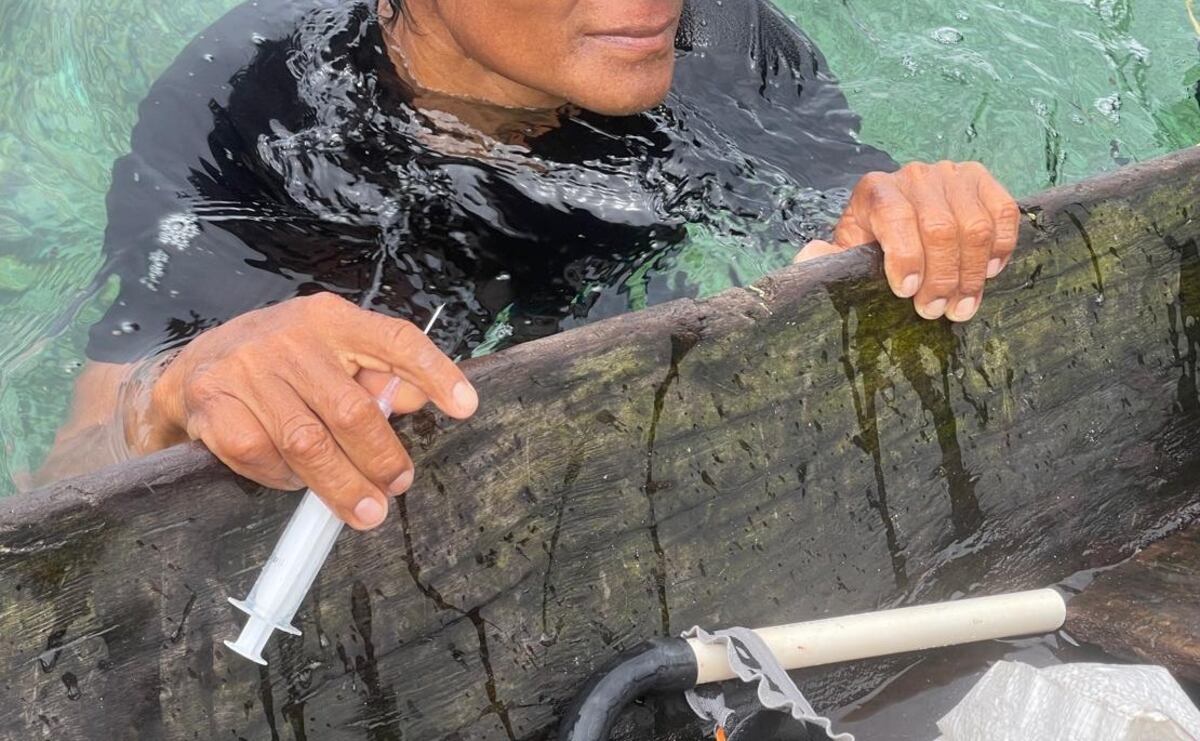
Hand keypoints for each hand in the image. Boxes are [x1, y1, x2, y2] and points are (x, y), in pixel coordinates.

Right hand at [142, 293, 477, 529]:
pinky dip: (285, 480)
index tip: (465, 406)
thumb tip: (417, 401)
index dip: (433, 372)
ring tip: (367, 510)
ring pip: (307, 442)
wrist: (196, 366)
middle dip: (381, 459)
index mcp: (332, 319)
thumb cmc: (283, 364)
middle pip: (351, 409)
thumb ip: (379, 376)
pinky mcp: (214, 405)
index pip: (393, 340)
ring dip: (342, 485)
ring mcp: (248, 371)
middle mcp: (291, 338)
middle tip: (398, 485)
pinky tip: (298, 484)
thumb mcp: (333, 355)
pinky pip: (261, 457)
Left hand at [794, 161, 1019, 321]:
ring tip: (962, 305)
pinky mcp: (982, 180)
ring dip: (971, 273)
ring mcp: (951, 174)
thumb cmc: (872, 244)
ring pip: (974, 225)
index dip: (905, 257)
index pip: (894, 216)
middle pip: (940, 228)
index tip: (907, 292)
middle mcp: (914, 176)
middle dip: (941, 278)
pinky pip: (1003, 211)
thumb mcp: (846, 253)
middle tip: (936, 312)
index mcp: (876, 190)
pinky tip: (988, 272)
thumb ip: (827, 259)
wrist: (897, 219)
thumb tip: (811, 256)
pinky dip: (1001, 246)